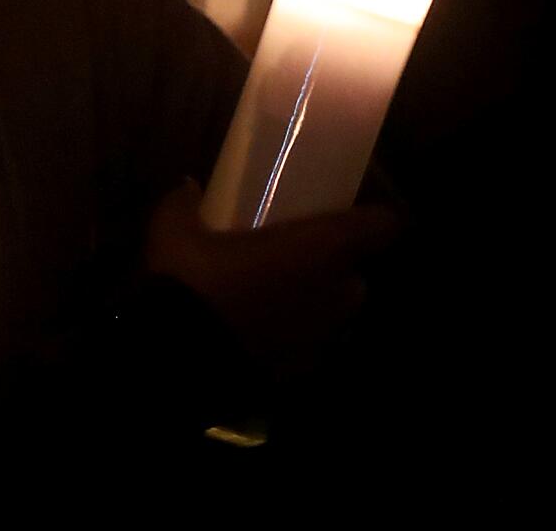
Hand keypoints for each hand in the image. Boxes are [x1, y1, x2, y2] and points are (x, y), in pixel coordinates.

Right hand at [143, 180, 398, 372]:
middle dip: (337, 269)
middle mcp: (333, 293)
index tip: (355, 211)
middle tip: (302, 254)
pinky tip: (261, 329)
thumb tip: (187, 184)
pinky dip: (293, 336)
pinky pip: (306, 346)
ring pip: (334, 315)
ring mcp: (318, 337)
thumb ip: (184, 202)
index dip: (377, 218)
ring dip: (317, 304)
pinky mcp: (295, 371)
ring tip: (280, 293)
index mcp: (321, 248)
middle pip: (357, 277)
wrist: (172, 361)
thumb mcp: (175, 230)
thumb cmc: (191, 283)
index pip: (383, 226)